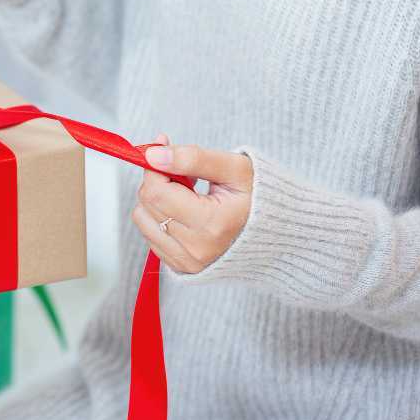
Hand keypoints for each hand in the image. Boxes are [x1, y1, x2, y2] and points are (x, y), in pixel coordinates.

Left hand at [132, 135, 253, 273]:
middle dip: (158, 181)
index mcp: (212, 224)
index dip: (154, 167)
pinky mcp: (181, 267)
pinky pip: (150, 235)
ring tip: (187, 196)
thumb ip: (192, 157)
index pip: (156, 191)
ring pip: (142, 219)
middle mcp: (196, 249)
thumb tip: (153, 154)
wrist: (277, 234)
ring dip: (156, 200)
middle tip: (185, 176)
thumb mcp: (234, 168)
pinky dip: (160, 218)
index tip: (166, 153)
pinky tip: (185, 213)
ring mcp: (188, 262)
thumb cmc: (259, 197)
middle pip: (147, 204)